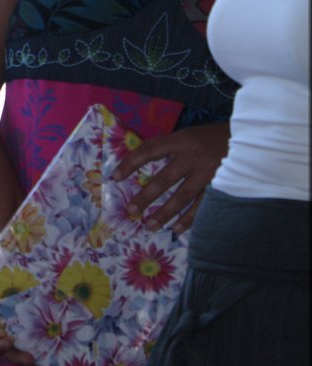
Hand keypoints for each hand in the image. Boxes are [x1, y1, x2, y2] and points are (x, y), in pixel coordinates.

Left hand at [110, 121, 227, 233]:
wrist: (250, 139)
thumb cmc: (210, 139)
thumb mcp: (187, 135)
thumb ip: (166, 148)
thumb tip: (136, 163)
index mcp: (181, 141)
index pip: (149, 150)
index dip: (130, 163)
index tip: (114, 177)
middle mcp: (193, 157)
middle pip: (164, 179)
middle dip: (146, 197)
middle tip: (131, 211)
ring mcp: (209, 173)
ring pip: (182, 197)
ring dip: (165, 213)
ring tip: (150, 225)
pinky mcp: (222, 187)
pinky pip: (203, 207)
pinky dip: (190, 219)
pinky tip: (177, 230)